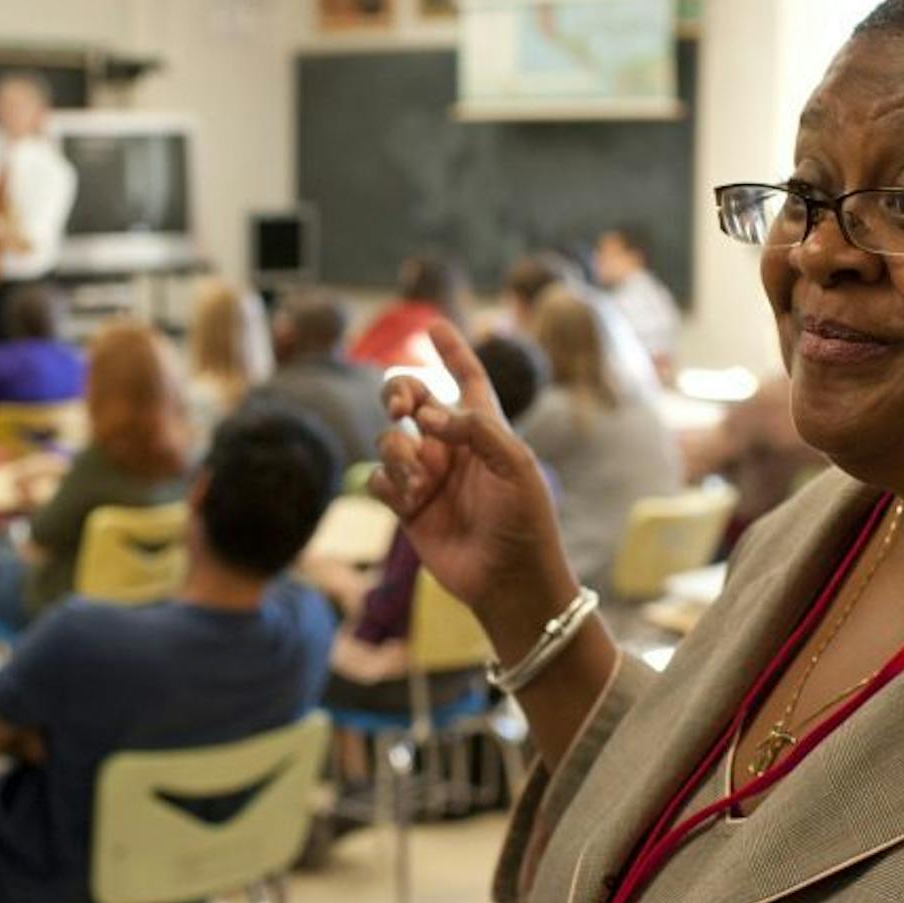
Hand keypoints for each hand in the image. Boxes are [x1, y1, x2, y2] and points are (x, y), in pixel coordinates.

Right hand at [371, 320, 575, 652]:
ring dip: (396, 448)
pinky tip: (409, 496)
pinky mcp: (407, 508)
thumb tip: (425, 415)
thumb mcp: (515, 465)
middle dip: (398, 392)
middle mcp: (451, 447)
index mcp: (484, 429)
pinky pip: (379, 480)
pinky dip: (387, 481)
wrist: (509, 578)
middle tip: (402, 407)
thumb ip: (475, 428)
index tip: (435, 324)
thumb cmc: (524, 520)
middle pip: (411, 399)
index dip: (452, 350)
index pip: (467, 378)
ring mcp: (426, 476)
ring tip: (418, 475)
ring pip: (389, 439)